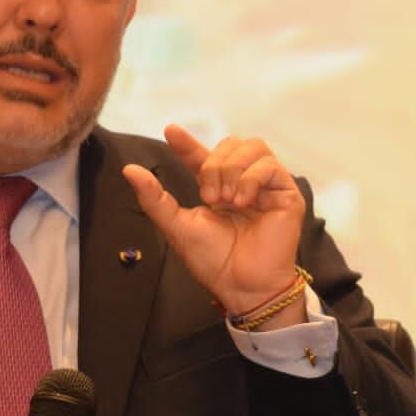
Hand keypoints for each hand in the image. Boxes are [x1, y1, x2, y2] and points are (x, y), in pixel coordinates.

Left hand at [123, 125, 306, 325]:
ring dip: (233, 170)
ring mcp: (266, 186)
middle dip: (214, 165)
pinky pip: (270, 165)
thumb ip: (154, 198)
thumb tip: (129, 169)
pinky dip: (251, 179)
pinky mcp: (286, 193)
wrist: (240, 285)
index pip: (202, 156)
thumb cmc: (212, 260)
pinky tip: (243, 201)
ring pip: (253, 147)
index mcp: (217, 188)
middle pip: (230, 144)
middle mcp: (242, 182)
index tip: (170, 131)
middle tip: (210, 198)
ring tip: (228, 200)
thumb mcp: (177, 225)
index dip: (187, 142)